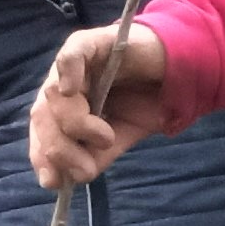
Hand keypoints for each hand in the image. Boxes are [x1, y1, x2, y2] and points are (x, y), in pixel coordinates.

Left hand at [28, 18, 169, 189]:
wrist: (183, 70)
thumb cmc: (147, 102)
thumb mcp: (119, 137)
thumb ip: (94, 156)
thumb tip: (68, 180)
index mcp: (62, 108)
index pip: (41, 132)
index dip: (42, 157)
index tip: (55, 182)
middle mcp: (62, 86)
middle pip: (43, 116)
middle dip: (58, 147)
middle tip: (85, 168)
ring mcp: (74, 65)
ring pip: (54, 94)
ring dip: (75, 123)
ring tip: (104, 138)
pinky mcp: (91, 43)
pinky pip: (70, 56)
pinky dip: (67, 73)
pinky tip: (71, 90)